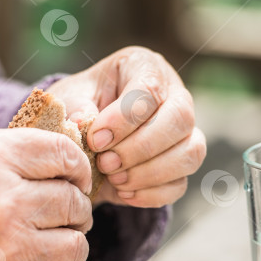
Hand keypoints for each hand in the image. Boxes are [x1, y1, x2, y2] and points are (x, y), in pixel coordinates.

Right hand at [0, 129, 93, 260]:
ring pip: (75, 245)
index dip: (76, 165)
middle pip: (74, 201)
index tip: (73, 175)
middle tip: (59, 210)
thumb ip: (10, 156)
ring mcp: (11, 250)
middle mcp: (6, 203)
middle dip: (72, 205)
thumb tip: (63, 162)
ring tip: (45, 238)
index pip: (65, 154)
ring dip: (65, 240)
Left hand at [46, 46, 205, 207]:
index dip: (123, 119)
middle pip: (180, 119)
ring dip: (149, 173)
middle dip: (140, 148)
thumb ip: (75, 107)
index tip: (94, 140)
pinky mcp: (180, 164)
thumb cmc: (79, 106)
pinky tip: (123, 192)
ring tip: (114, 179)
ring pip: (190, 153)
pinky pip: (180, 183)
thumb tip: (83, 121)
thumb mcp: (70, 98)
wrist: (84, 135)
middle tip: (105, 163)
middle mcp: (174, 95)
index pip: (149, 89)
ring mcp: (184, 131)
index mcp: (145, 67)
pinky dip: (151, 194)